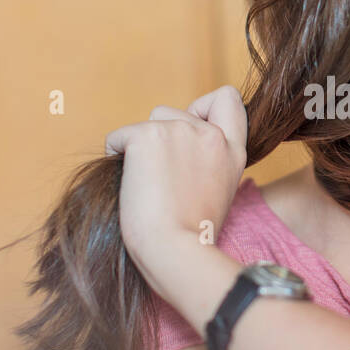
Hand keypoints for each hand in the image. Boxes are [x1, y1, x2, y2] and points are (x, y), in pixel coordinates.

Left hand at [105, 85, 247, 290]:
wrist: (175, 250)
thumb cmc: (190, 235)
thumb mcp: (217, 191)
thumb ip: (207, 161)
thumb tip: (175, 152)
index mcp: (233, 150)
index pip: (227, 99)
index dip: (203, 108)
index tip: (190, 132)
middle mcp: (211, 135)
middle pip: (173, 111)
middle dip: (160, 136)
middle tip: (162, 178)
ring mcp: (179, 131)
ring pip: (148, 121)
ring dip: (140, 146)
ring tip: (148, 185)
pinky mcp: (146, 136)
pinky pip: (118, 137)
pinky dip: (116, 156)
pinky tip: (129, 185)